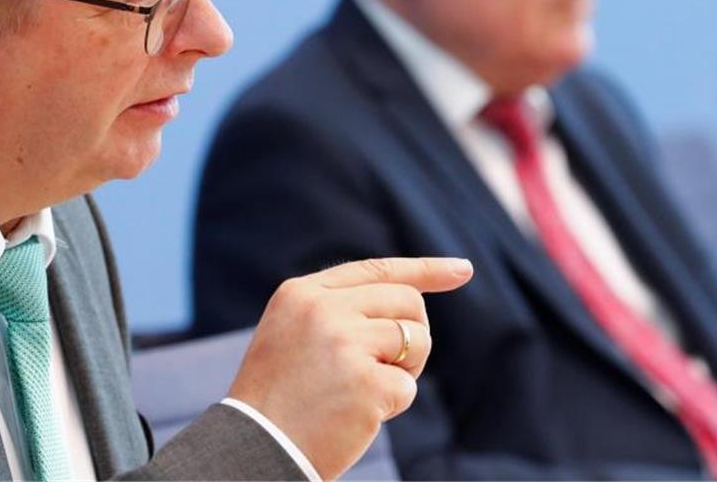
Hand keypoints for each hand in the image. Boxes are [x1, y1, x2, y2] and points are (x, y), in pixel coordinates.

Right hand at [227, 257, 472, 479]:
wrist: (254, 448)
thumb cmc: (277, 396)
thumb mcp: (291, 332)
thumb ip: (337, 309)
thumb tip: (408, 303)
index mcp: (302, 293)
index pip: (376, 270)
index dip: (424, 269)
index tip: (462, 269)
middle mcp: (324, 309)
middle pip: (406, 302)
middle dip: (411, 334)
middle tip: (383, 367)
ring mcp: (345, 344)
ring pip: (417, 340)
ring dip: (404, 370)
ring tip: (361, 392)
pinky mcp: (367, 383)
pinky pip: (407, 387)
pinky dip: (391, 405)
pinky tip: (356, 415)